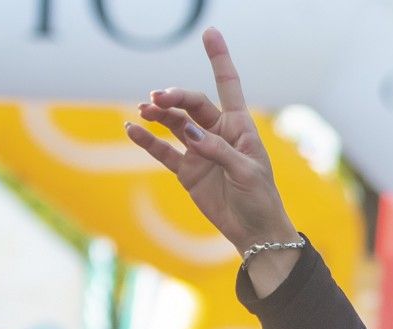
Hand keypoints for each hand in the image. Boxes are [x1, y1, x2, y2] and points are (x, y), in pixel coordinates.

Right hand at [125, 29, 298, 275]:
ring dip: (159, 115)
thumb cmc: (260, 200)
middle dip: (174, 98)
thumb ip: (218, 150)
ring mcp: (199, 150)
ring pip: (174, 124)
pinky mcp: (187, 170)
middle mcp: (218, 133)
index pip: (228, 86)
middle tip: (157, 99)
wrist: (255, 233)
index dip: (219, 59)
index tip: (210, 32)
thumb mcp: (246, 173)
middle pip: (192, 104)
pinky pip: (163, 150)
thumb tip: (188, 132)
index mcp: (240, 127)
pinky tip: (132, 130)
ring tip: (144, 111)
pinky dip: (147, 139)